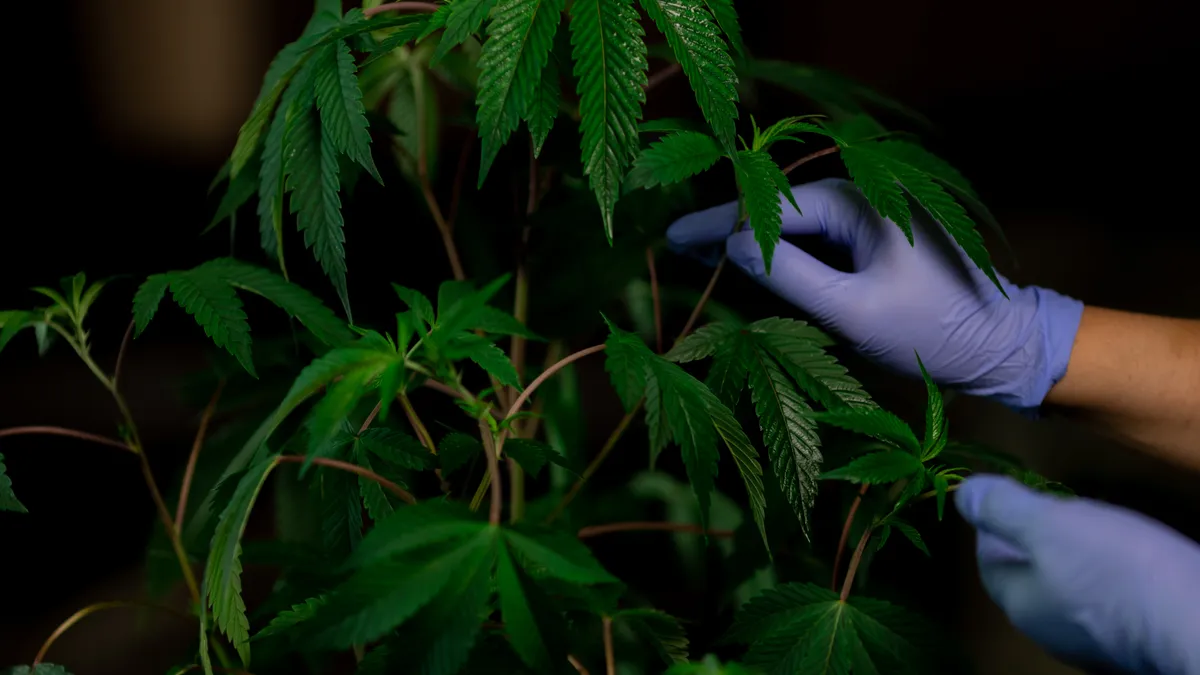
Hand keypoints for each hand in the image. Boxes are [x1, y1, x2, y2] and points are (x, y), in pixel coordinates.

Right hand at [665, 178, 1083, 409]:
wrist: (1005, 348)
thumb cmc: (932, 332)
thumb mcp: (851, 310)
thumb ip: (788, 275)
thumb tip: (733, 246)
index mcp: (862, 202)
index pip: (772, 209)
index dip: (718, 224)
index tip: (671, 236)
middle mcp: (868, 198)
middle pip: (780, 210)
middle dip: (728, 229)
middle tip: (675, 245)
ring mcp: (876, 219)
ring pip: (798, 227)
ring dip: (753, 242)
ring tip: (700, 254)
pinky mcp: (881, 243)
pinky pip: (821, 243)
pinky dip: (784, 255)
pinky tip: (750, 265)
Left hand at [955, 475, 1199, 674]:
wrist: (1193, 623)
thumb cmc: (1112, 569)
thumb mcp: (1047, 525)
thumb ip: (1003, 509)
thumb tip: (962, 493)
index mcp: (1018, 604)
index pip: (990, 561)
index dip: (992, 526)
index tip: (1006, 499)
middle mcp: (1047, 631)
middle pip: (1026, 578)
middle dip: (1030, 541)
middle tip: (1050, 508)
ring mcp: (1090, 642)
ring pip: (1066, 591)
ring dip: (1069, 559)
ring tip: (1088, 527)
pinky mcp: (1130, 641)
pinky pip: (1104, 603)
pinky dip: (1104, 577)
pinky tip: (1126, 559)